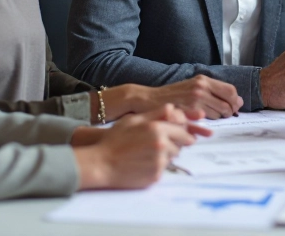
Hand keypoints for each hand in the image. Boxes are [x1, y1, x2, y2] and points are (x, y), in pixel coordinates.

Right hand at [74, 104, 211, 189]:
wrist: (101, 164)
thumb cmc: (114, 140)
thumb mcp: (132, 120)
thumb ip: (155, 113)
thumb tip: (172, 108)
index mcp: (157, 129)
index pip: (182, 131)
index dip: (182, 133)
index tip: (181, 135)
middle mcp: (161, 145)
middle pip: (179, 146)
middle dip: (173, 144)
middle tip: (158, 145)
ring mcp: (159, 162)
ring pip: (172, 158)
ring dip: (165, 156)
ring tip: (147, 153)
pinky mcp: (155, 176)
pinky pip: (163, 170)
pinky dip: (156, 167)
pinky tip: (142, 163)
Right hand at [126, 76, 242, 118]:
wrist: (148, 99)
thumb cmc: (171, 95)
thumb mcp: (191, 85)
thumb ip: (211, 90)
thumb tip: (236, 100)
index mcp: (202, 80)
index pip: (230, 90)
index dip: (235, 101)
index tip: (234, 107)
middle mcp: (200, 88)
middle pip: (228, 104)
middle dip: (229, 112)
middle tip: (224, 116)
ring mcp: (195, 100)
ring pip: (218, 114)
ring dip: (217, 119)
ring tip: (207, 119)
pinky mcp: (188, 112)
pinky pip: (206, 122)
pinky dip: (206, 125)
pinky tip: (200, 124)